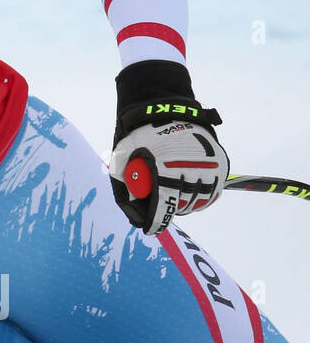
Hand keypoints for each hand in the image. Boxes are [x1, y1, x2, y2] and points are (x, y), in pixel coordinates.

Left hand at [108, 60, 228, 233]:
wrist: (170, 112)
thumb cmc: (142, 136)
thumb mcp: (123, 154)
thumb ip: (123, 182)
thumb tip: (131, 208)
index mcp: (164, 168)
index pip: (162, 205)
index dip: (156, 221)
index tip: (151, 229)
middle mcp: (189, 169)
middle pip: (180, 205)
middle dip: (168, 210)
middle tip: (160, 205)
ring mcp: (207, 167)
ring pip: (197, 201)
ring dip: (184, 204)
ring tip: (174, 196)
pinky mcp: (219, 166)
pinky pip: (211, 194)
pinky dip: (200, 198)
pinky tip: (187, 193)